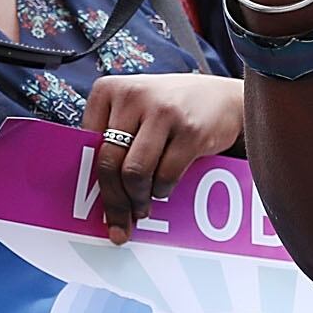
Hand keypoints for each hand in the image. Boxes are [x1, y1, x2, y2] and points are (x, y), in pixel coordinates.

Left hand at [81, 73, 245, 240]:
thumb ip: (111, 136)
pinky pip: (165, 176)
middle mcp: (134, 96)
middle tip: (119, 224)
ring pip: (135, 173)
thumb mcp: (135, 108)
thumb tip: (95, 190)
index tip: (95, 203)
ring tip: (142, 208)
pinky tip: (163, 189)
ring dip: (138, 199)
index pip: (88, 145)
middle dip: (114, 201)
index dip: (90, 179)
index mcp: (110, 89)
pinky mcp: (191, 131)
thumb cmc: (170, 109)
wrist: (224, 97)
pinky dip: (162, 190)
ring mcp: (164, 112)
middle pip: (109, 162)